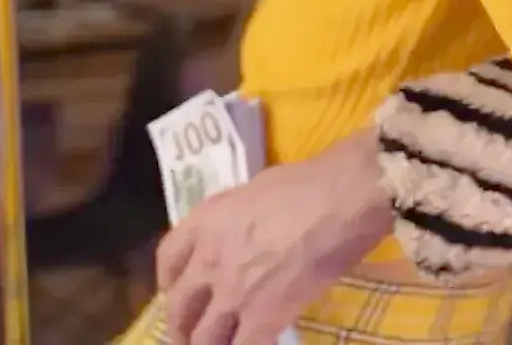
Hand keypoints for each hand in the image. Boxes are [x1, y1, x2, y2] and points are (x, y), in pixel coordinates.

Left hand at [156, 129, 393, 344]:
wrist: (343, 199)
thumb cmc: (311, 182)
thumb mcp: (258, 190)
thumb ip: (241, 219)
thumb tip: (252, 233)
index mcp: (206, 222)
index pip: (168, 258)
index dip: (168, 280)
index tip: (175, 289)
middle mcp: (208, 260)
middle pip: (178, 307)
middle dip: (182, 328)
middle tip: (191, 338)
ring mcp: (233, 293)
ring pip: (204, 338)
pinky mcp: (263, 317)